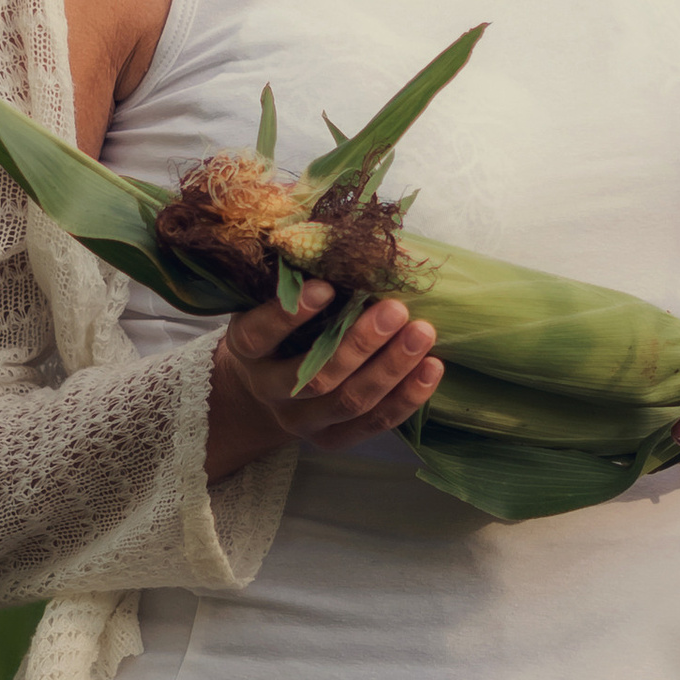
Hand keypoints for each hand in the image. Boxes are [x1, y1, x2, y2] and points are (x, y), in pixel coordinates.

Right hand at [206, 283, 443, 479]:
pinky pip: (373, 424)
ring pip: (349, 403)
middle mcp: (271, 390)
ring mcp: (301, 422)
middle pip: (315, 377)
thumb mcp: (270, 299)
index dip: (290, 315)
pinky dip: (407, 397)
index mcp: (247, 349)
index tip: (326, 287)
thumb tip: (343, 240)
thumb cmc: (277, 329)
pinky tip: (431, 368)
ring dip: (391, 368)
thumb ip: (295, 278)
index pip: (261, 335)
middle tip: (396, 310)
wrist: (261, 391)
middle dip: (360, 344)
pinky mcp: (331, 439)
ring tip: (422, 333)